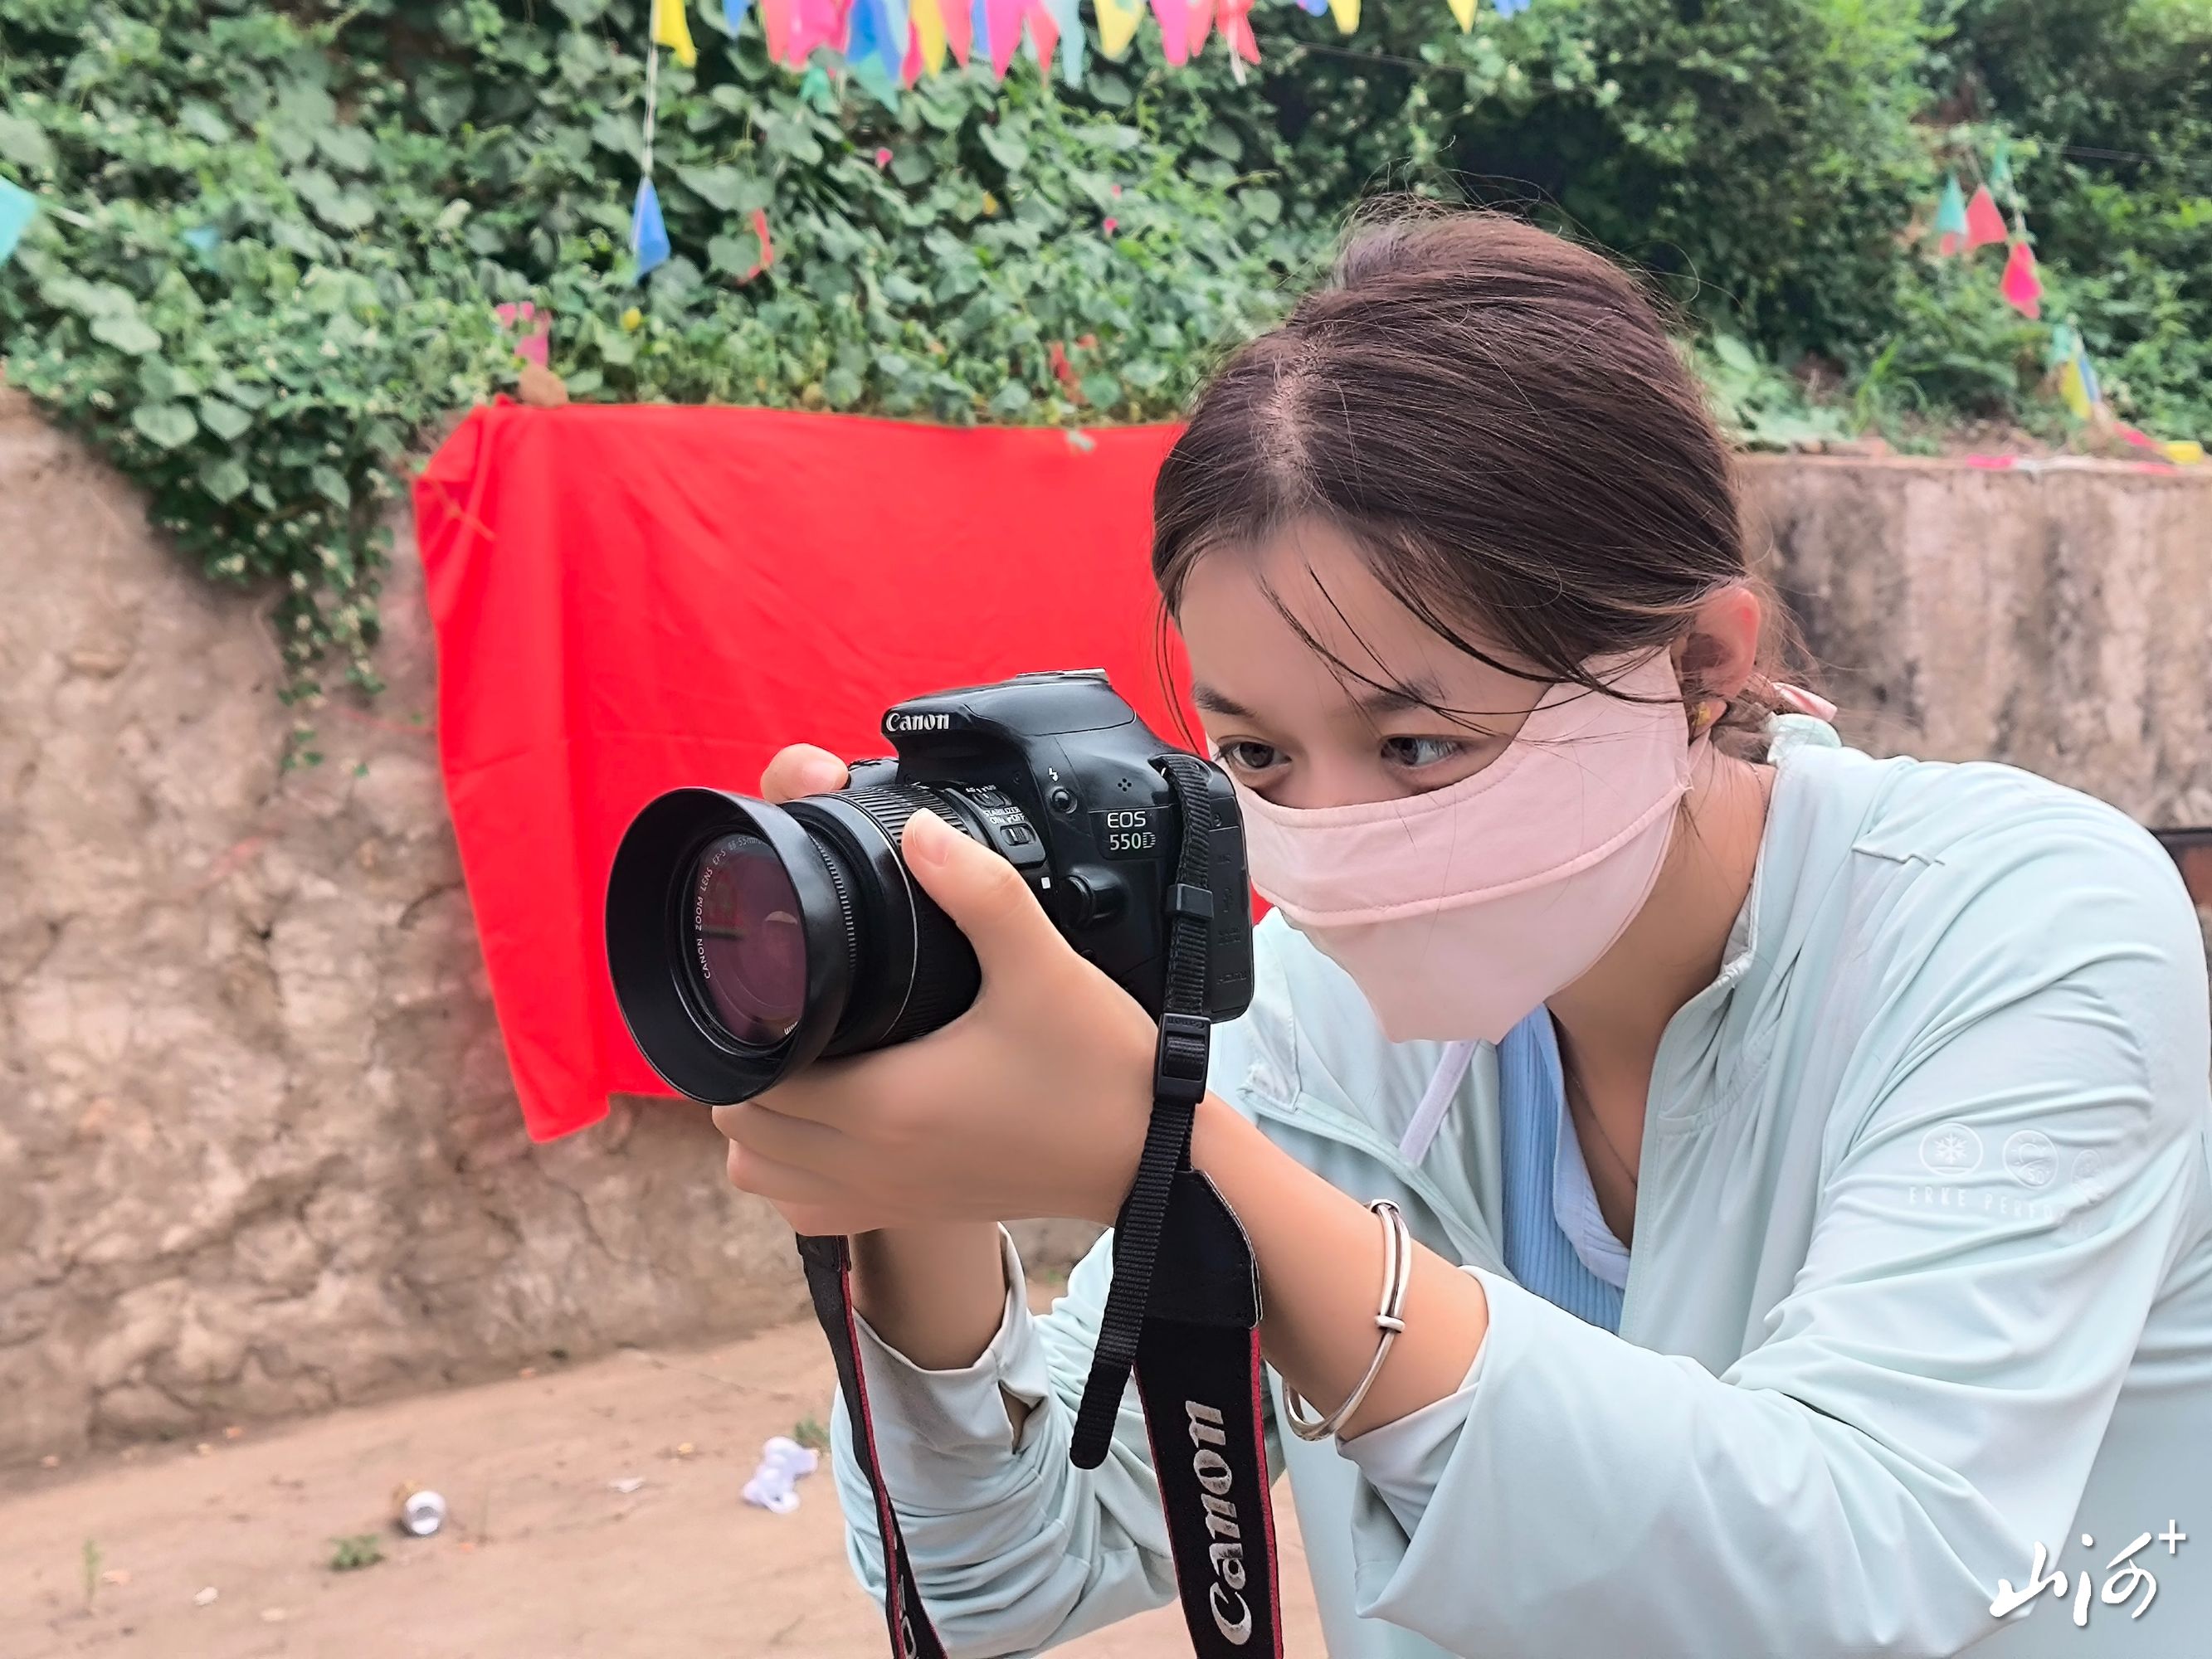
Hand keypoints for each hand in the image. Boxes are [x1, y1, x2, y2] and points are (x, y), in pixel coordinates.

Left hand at [711, 744, 1160, 1236]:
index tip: (774, 984)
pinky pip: (805, 1208)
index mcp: (884, 1102)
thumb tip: (917, 830)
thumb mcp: (1044, 967)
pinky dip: (792, 1172)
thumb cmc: (1100, 1072)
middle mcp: (870, 1161)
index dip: (748, 1029)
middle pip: (742, 1127)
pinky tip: (824, 1122)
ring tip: (795, 1060)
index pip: (754, 1078)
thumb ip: (980, 892)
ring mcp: (886, 1197)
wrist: (1155, 1162)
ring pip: (760, 1175)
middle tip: (782, 1010)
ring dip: (759, 1123)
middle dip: (747, 1066)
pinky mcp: (909, 1214)